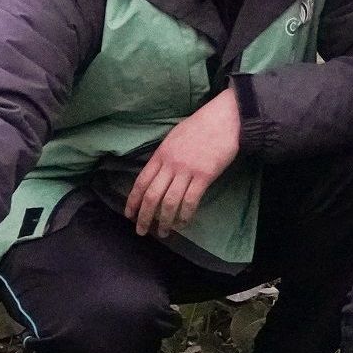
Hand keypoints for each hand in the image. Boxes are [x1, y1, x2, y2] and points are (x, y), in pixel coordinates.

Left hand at [127, 90, 242, 237]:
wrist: (223, 120)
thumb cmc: (200, 127)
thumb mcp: (173, 138)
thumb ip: (164, 157)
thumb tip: (157, 176)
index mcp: (160, 155)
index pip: (141, 181)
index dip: (133, 201)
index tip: (129, 215)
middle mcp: (170, 164)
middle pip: (152, 195)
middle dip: (144, 216)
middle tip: (141, 231)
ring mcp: (187, 170)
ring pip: (170, 202)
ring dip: (164, 221)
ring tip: (163, 232)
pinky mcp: (204, 176)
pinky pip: (191, 200)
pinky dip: (184, 215)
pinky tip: (182, 223)